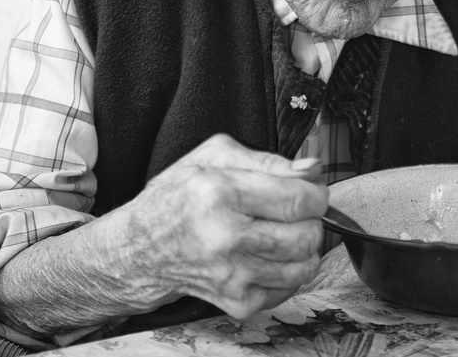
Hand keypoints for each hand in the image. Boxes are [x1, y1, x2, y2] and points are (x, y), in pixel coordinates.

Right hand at [124, 133, 328, 317]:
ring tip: (284, 233)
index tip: (311, 191)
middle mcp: (226, 238)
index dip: (317, 194)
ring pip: (305, 265)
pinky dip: (288, 271)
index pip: (299, 199)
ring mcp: (232, 275)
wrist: (140, 250)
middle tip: (295, 212)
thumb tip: (313, 169)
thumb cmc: (178, 197)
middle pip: (308, 235)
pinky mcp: (236, 301)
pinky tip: (269, 256)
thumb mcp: (214, 157)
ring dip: (304, 247)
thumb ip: (269, 160)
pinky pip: (289, 288)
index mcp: (221, 194)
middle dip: (312, 220)